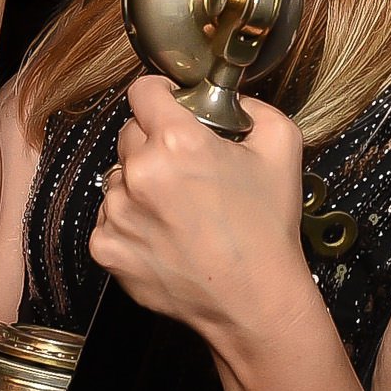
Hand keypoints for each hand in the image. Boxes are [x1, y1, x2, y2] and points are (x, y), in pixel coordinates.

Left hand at [89, 75, 313, 343]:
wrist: (254, 301)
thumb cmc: (268, 229)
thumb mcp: (283, 147)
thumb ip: (255, 106)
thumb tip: (233, 100)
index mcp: (177, 142)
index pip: (143, 90)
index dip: (161, 93)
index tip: (170, 104)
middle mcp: (139, 172)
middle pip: (129, 134)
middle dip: (154, 143)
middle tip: (187, 168)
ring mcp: (117, 213)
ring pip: (118, 178)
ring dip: (140, 185)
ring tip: (178, 210)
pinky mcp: (106, 248)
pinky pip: (109, 218)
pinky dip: (131, 222)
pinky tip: (165, 235)